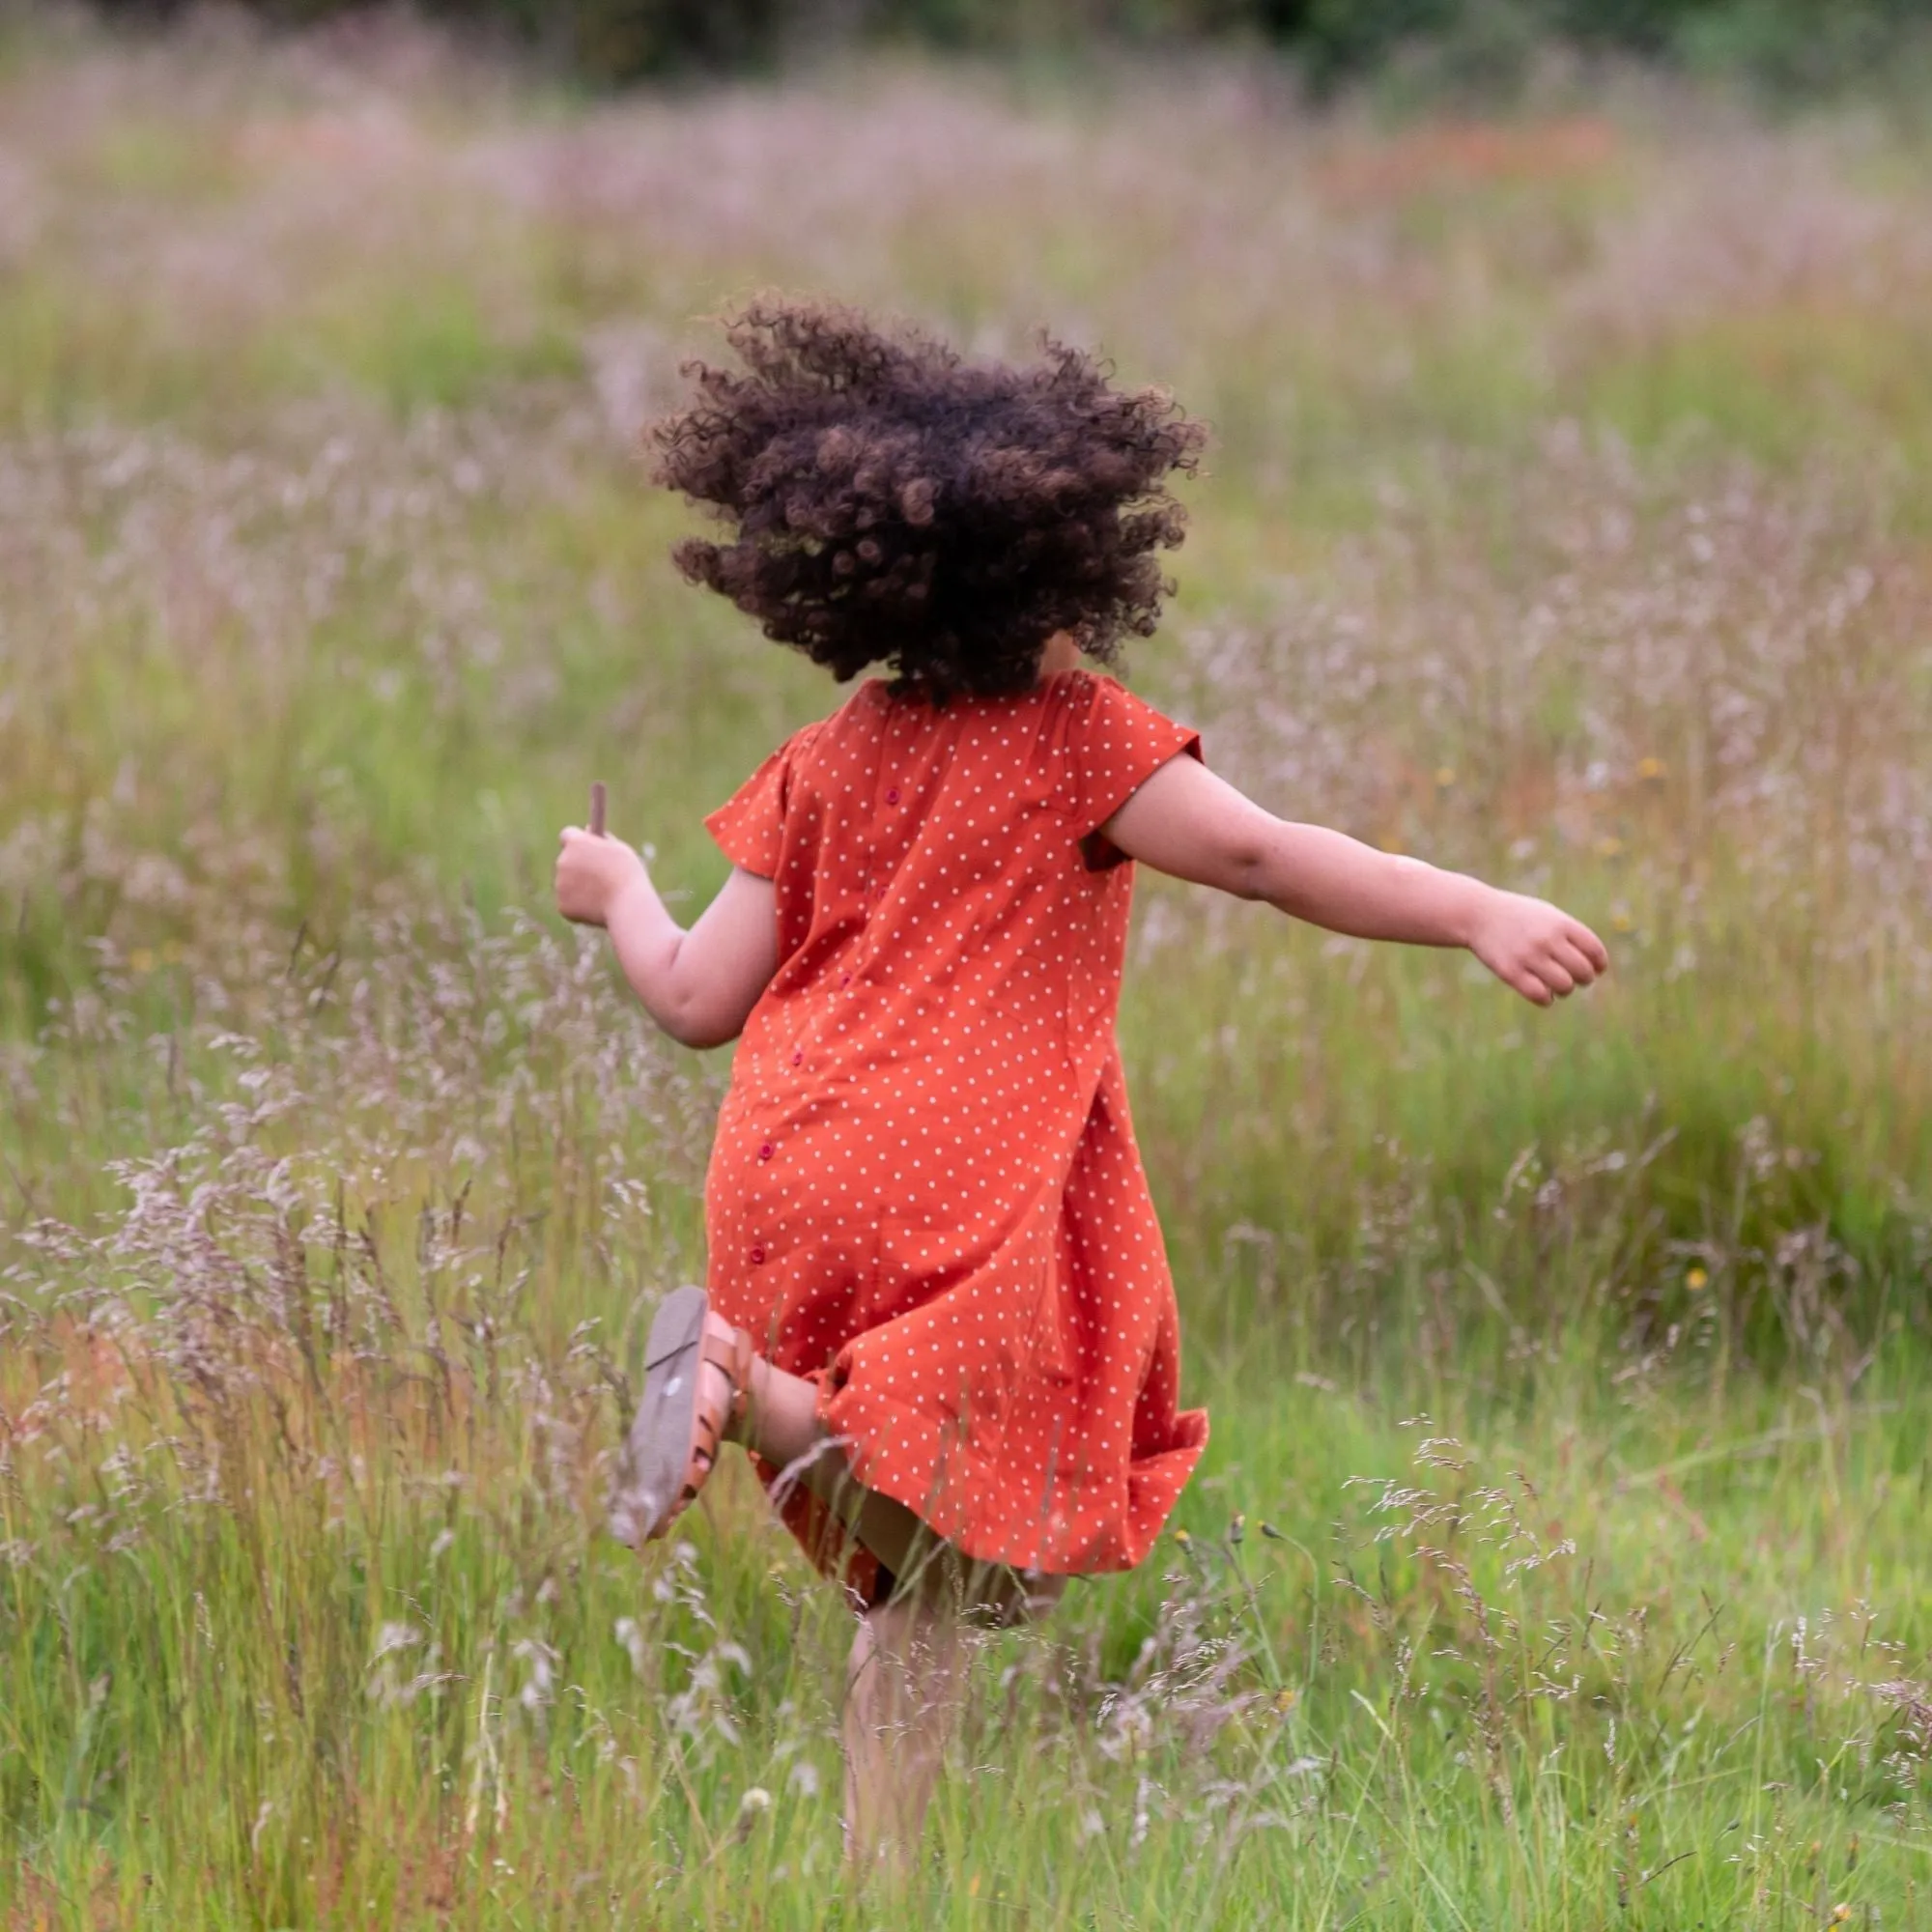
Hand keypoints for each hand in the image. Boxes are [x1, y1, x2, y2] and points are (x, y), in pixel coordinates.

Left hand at [555, 825, 646, 927]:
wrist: (628, 905)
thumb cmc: (628, 875)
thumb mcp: (620, 850)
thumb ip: (601, 840)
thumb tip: (588, 831)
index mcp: (576, 843)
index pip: (567, 835)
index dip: (576, 841)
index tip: (585, 847)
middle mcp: (563, 861)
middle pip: (566, 861)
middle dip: (578, 866)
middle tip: (599, 875)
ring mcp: (560, 884)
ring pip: (568, 883)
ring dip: (580, 886)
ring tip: (604, 894)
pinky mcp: (562, 906)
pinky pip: (570, 903)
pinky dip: (581, 905)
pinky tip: (598, 907)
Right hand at [1467, 887, 1608, 1005]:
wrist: (1478, 914)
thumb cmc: (1519, 917)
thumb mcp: (1548, 916)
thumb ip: (1571, 936)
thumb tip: (1594, 966)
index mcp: (1560, 923)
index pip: (1595, 951)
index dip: (1599, 965)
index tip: (1595, 969)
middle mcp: (1547, 939)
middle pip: (1582, 971)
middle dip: (1584, 979)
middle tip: (1575, 978)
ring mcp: (1528, 956)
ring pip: (1564, 986)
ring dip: (1565, 990)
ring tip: (1558, 985)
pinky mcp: (1511, 972)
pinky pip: (1540, 996)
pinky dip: (1547, 999)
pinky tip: (1543, 992)